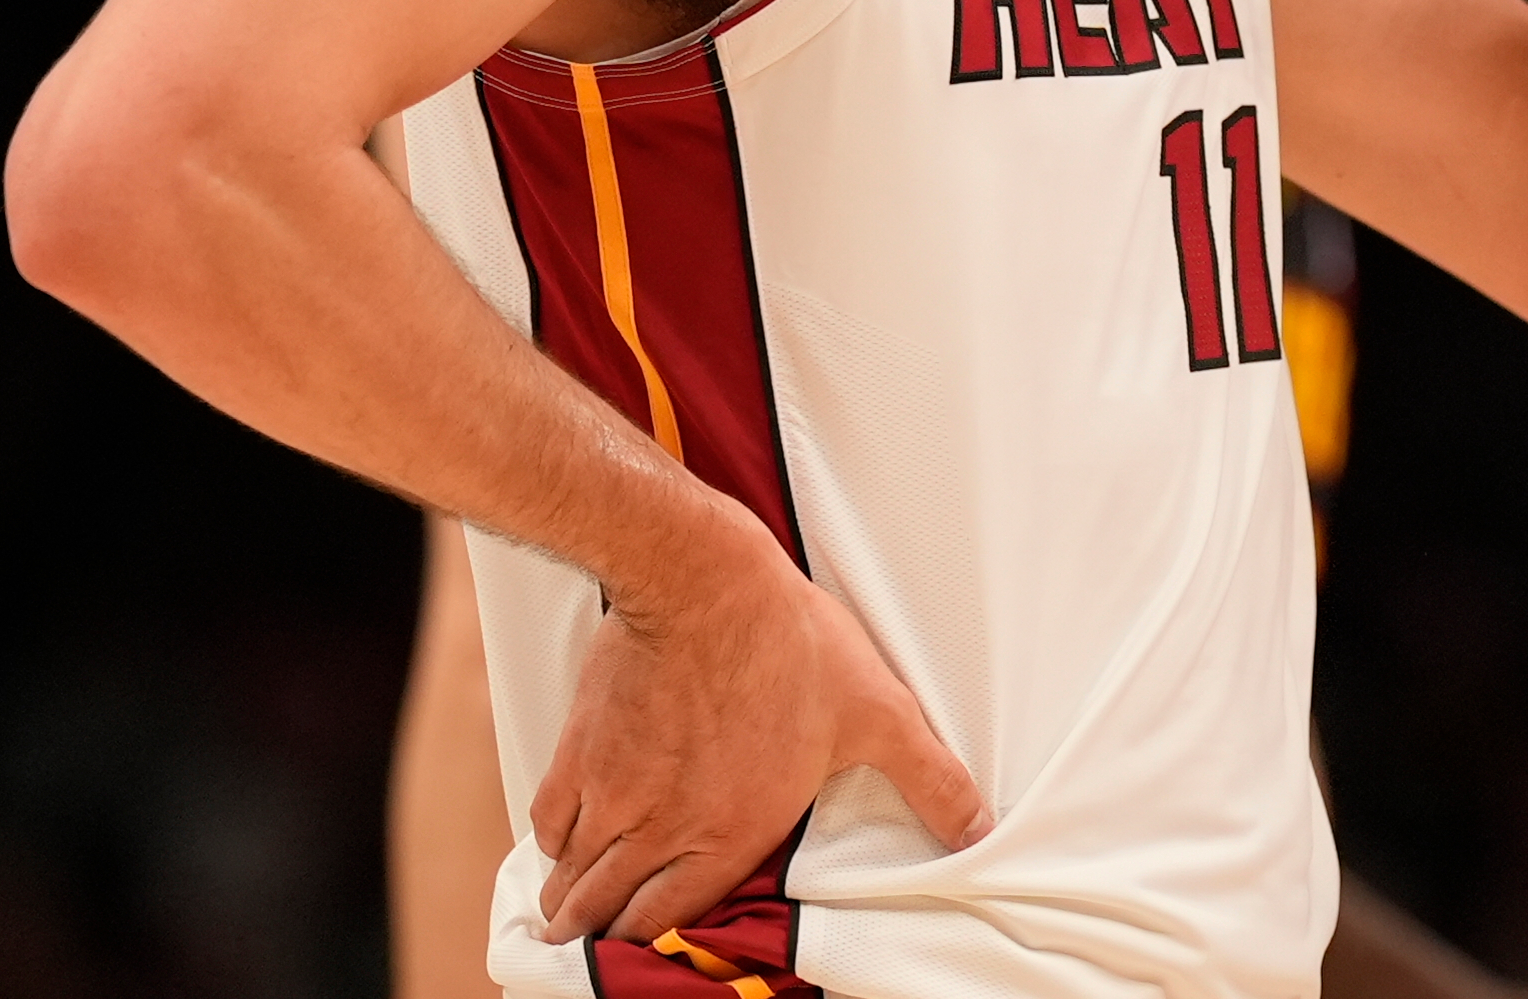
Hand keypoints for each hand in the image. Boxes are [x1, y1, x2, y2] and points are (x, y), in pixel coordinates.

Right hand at [530, 523, 990, 942]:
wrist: (705, 583)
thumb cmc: (790, 645)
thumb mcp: (878, 713)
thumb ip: (928, 779)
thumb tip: (978, 827)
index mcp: (730, 834)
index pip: (669, 921)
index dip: (651, 942)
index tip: (645, 945)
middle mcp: (663, 828)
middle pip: (608, 909)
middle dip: (599, 932)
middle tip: (592, 938)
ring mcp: (615, 793)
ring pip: (572, 876)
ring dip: (569, 900)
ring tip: (567, 910)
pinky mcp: (580, 751)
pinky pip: (548, 821)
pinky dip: (552, 843)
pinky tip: (560, 845)